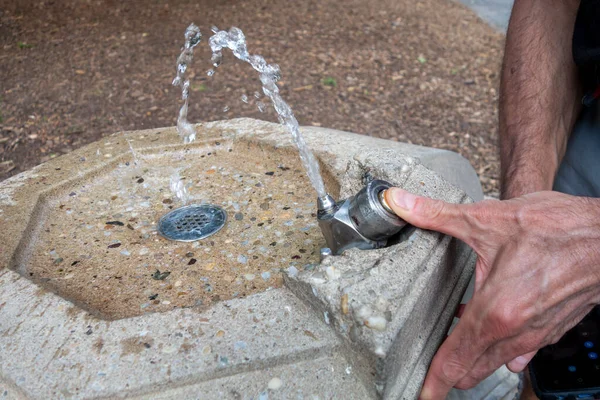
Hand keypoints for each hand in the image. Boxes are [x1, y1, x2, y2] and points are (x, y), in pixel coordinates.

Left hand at [384, 188, 599, 398]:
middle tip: (432, 376)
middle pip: (475, 368)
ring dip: (476, 361)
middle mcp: (517, 330)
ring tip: (456, 354)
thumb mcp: (486, 219)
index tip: (424, 395)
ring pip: (497, 362)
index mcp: (495, 310)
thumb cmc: (555, 227)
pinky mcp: (553, 329)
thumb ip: (435, 215)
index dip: (436, 380)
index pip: (456, 358)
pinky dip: (502, 351)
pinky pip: (522, 352)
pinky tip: (496, 341)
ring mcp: (538, 333)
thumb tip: (398, 202)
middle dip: (451, 374)